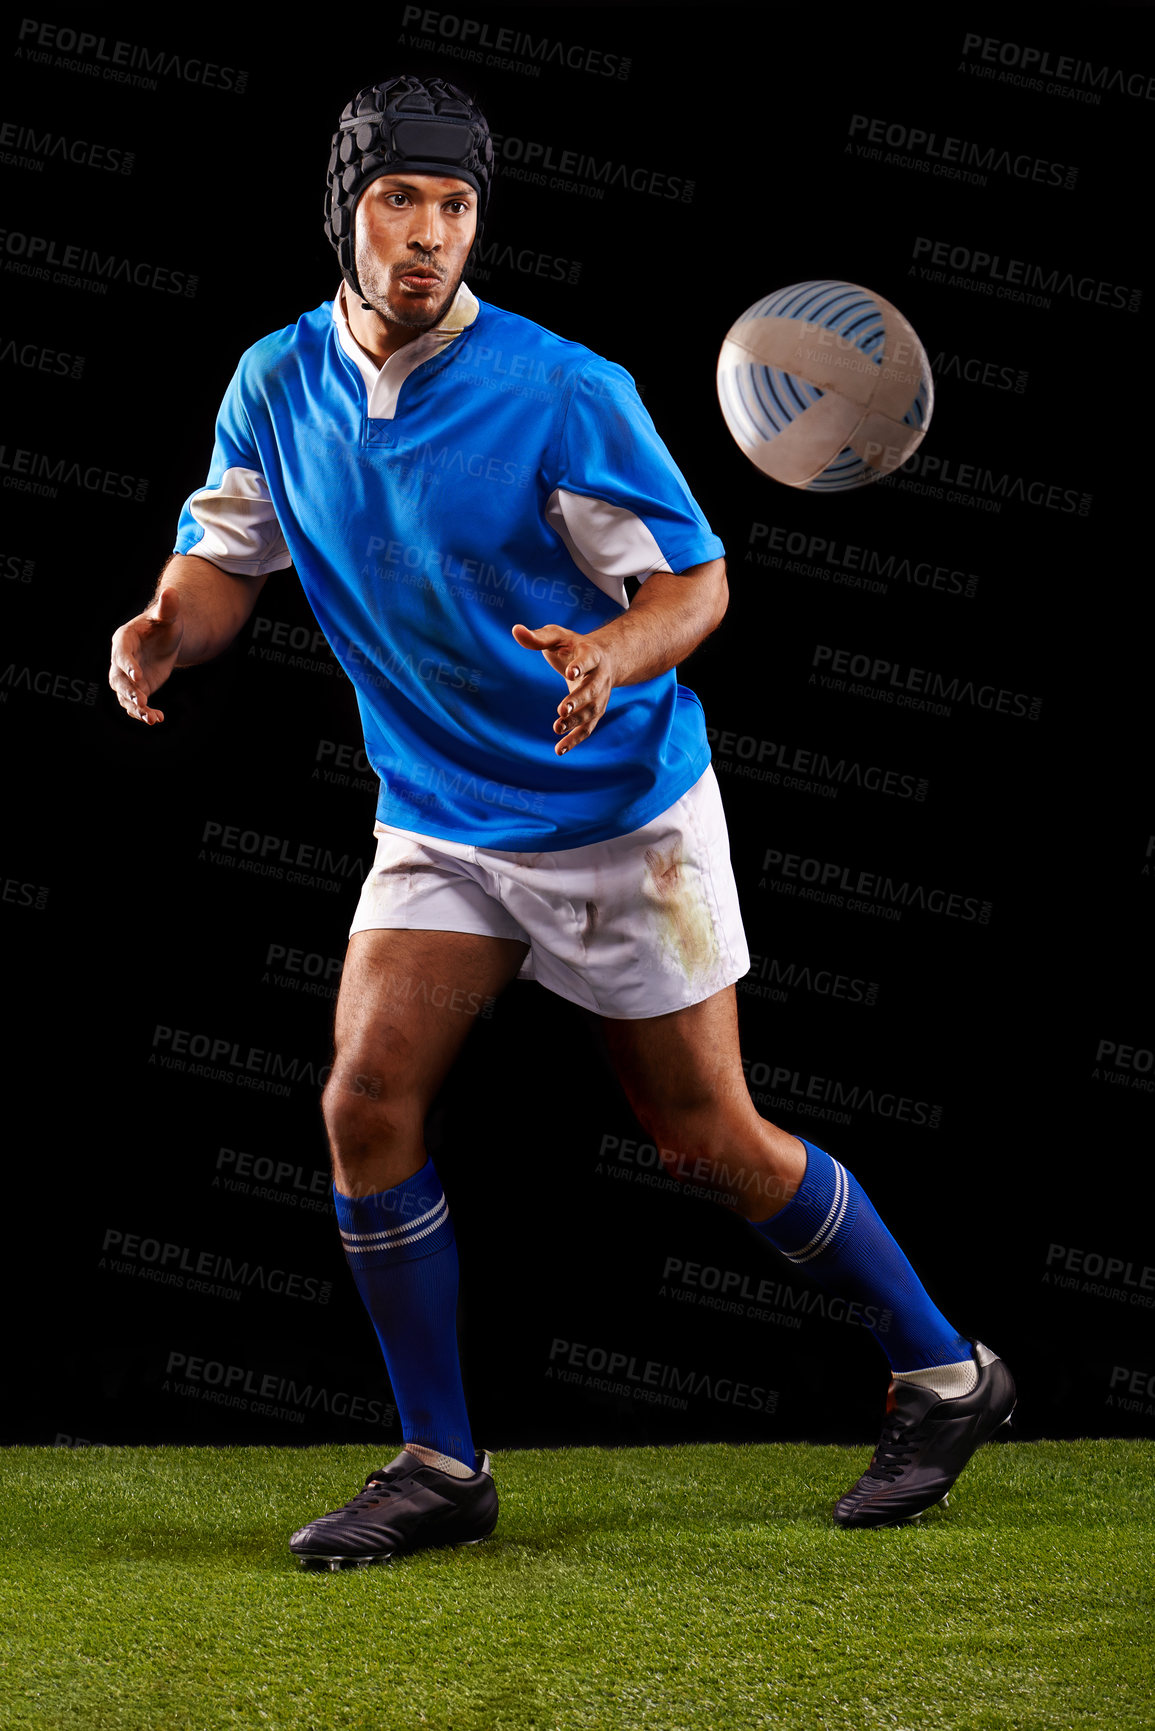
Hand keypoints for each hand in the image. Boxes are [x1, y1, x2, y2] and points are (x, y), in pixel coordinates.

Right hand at [108, 586, 184, 724]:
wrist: (166, 639)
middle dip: (129, 690)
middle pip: (118, 678)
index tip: (138, 676)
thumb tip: (171, 591)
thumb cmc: (164, 623)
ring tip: (151, 718)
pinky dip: (144, 713)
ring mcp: (127, 676)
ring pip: (124, 695)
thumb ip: (168, 607)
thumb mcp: (168, 616)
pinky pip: (135, 704)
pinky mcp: (137, 688)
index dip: (128, 664)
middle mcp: (120, 659)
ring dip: (135, 708)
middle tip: (142, 701)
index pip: (122, 653)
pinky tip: (158, 719)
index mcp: (124, 639)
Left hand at [511, 622, 613, 754]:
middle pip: (592, 690)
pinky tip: (559, 751)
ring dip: (576, 721)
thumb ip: (537, 637)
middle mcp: (600, 677)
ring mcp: (600, 696)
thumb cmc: (573, 646)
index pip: (588, 660)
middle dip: (578, 700)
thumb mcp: (557, 636)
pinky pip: (587, 729)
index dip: (581, 666)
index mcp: (591, 654)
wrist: (605, 659)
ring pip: (592, 712)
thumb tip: (515, 630)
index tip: (570, 673)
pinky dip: (575, 740)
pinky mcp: (595, 712)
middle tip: (562, 710)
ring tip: (557, 728)